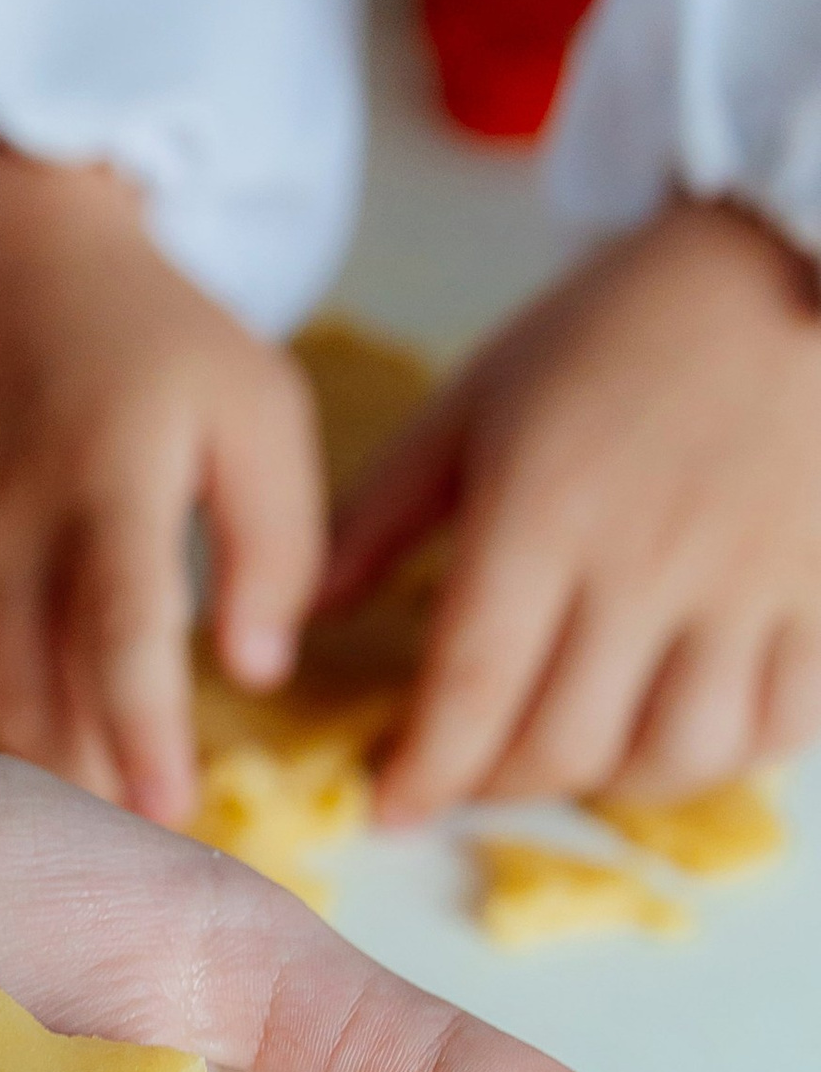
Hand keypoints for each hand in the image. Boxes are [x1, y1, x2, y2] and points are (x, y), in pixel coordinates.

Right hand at [0, 149, 325, 821]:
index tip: (171, 817)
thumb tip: (257, 671)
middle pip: (27, 693)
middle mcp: (2, 519)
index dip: (143, 739)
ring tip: (40, 846)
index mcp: (107, 483)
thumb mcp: (258, 404)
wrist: (0, 237)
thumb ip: (277, 538)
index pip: (120, 639)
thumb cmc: (148, 334)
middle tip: (124, 867)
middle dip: (79, 791)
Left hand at [332, 199, 820, 821]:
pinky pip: (777, 728)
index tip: (389, 807)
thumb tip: (299, 614)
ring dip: (603, 783)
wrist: (787, 264)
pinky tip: (670, 732)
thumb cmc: (615, 329)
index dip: (425, 771)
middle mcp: (649, 565)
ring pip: (672, 756)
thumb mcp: (476, 402)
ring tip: (561, 758)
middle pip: (565, 741)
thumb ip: (380, 514)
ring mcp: (750, 588)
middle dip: (496, 784)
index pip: (474, 688)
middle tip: (464, 776)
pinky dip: (718, 758)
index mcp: (546, 512)